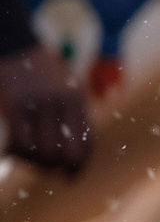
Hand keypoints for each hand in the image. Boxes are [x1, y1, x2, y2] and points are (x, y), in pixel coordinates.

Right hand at [0, 47, 89, 174]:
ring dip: (33, 162)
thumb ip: (70, 112)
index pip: (88, 143)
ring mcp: (39, 103)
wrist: (14, 44)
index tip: (70, 177)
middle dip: (56, 168)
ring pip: (43, 151)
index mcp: (78, 100)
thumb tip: (71, 149)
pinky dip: (15, 153)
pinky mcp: (14, 104)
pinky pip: (20, 141)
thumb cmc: (38, 69)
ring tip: (24, 158)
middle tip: (43, 169)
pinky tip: (10, 153)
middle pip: (66, 153)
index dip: (80, 166)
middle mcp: (63, 103)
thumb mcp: (64, 86)